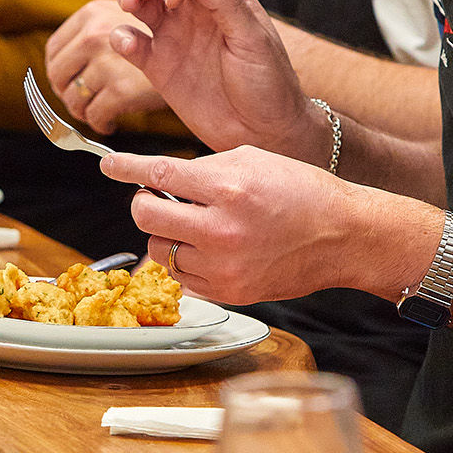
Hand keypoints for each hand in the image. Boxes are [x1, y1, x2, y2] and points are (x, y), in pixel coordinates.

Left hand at [45, 0, 164, 133]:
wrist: (212, 61)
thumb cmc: (177, 36)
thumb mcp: (134, 16)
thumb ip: (104, 28)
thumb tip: (63, 58)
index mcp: (93, 12)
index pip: (55, 47)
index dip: (58, 69)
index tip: (68, 83)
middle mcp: (95, 33)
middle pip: (57, 74)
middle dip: (67, 93)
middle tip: (80, 102)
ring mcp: (108, 61)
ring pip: (74, 97)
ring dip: (83, 111)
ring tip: (96, 114)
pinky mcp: (123, 90)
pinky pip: (95, 114)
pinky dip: (100, 123)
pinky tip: (110, 124)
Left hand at [97, 145, 421, 304]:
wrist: (343, 236)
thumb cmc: (302, 192)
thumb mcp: (253, 160)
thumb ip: (204, 168)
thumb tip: (163, 177)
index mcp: (229, 187)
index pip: (159, 174)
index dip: (126, 168)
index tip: (109, 166)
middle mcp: (222, 228)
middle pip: (146, 216)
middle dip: (145, 203)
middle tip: (157, 198)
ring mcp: (223, 265)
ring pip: (160, 249)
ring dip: (168, 234)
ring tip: (196, 224)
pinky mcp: (229, 291)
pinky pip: (182, 277)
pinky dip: (186, 261)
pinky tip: (210, 248)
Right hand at [111, 0, 317, 157]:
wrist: (263, 132)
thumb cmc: (269, 83)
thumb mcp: (253, 38)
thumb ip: (224, 1)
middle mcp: (193, 12)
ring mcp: (173, 38)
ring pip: (139, 4)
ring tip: (129, 6)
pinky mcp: (158, 68)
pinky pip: (131, 45)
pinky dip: (121, 39)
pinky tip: (127, 44)